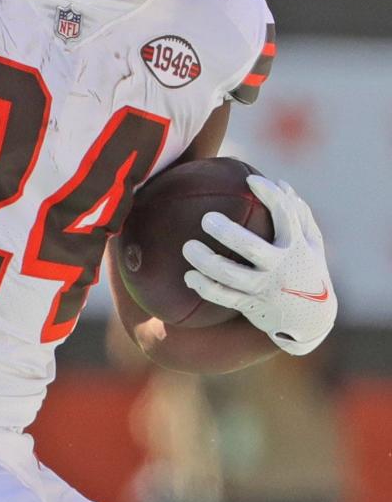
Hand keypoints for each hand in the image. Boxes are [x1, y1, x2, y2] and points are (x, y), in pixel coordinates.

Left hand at [183, 175, 335, 354]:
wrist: (311, 320)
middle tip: (207, 219)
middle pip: (251, 248)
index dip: (271, 196)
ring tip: (188, 247)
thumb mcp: (313, 245)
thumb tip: (281, 184)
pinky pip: (223, 296)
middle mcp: (280, 267)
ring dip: (206, 262)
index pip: (286, 217)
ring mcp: (264, 287)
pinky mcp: (250, 304)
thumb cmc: (307, 271)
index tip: (251, 180)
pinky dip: (204, 287)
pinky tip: (188, 276)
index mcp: (296, 247)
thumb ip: (300, 216)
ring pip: (230, 275)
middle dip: (228, 233)